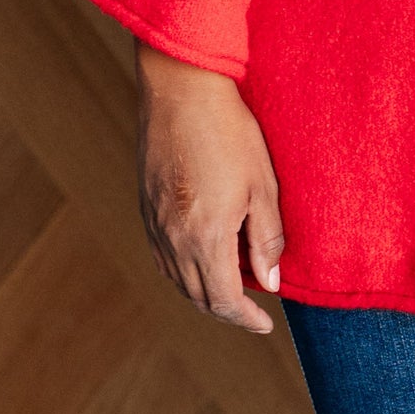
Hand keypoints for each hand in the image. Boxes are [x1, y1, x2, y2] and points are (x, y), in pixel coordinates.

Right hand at [136, 44, 283, 334]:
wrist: (180, 89)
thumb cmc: (229, 132)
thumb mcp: (263, 186)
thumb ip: (267, 238)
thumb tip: (269, 282)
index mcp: (205, 236)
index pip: (224, 300)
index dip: (246, 319)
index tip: (265, 324)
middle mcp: (173, 237)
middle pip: (197, 296)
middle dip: (227, 310)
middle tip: (253, 308)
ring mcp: (154, 223)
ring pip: (176, 279)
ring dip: (204, 292)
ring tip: (233, 284)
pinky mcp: (144, 207)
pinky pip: (161, 256)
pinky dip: (183, 270)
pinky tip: (202, 258)